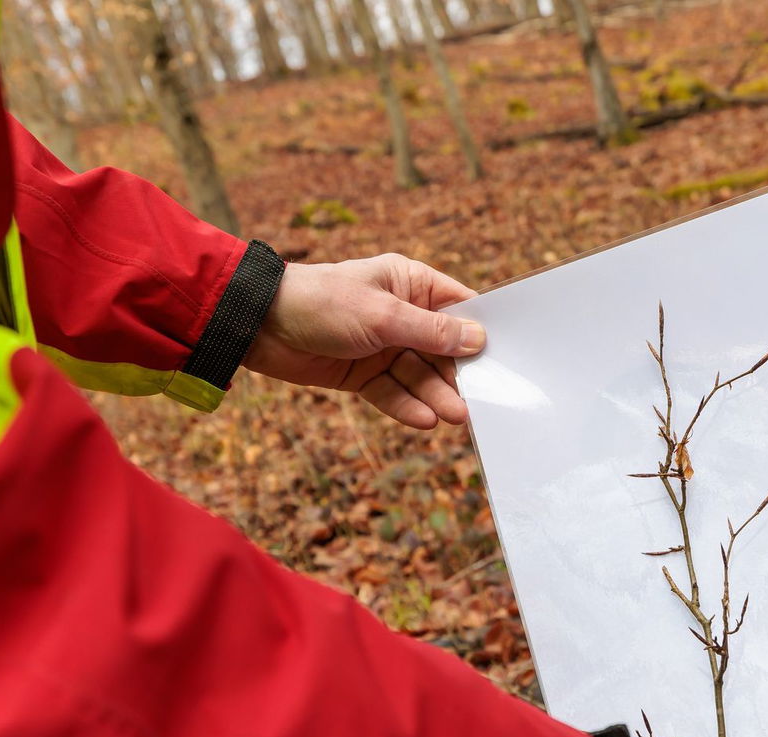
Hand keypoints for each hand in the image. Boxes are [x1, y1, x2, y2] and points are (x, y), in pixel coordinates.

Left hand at [242, 253, 485, 429]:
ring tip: (457, 417)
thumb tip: (478, 339)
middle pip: (442, 349)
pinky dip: (407, 407)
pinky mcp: (362, 374)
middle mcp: (401, 314)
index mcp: (410, 283)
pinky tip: (425, 421)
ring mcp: (382, 346)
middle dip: (459, 375)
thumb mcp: (382, 316)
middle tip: (482, 400)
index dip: (481, 333)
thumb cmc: (322, 301)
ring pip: (419, 376)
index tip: (507, 359)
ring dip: (437, 395)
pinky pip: (392, 393)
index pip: (458, 308)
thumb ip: (430, 332)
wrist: (260, 326)